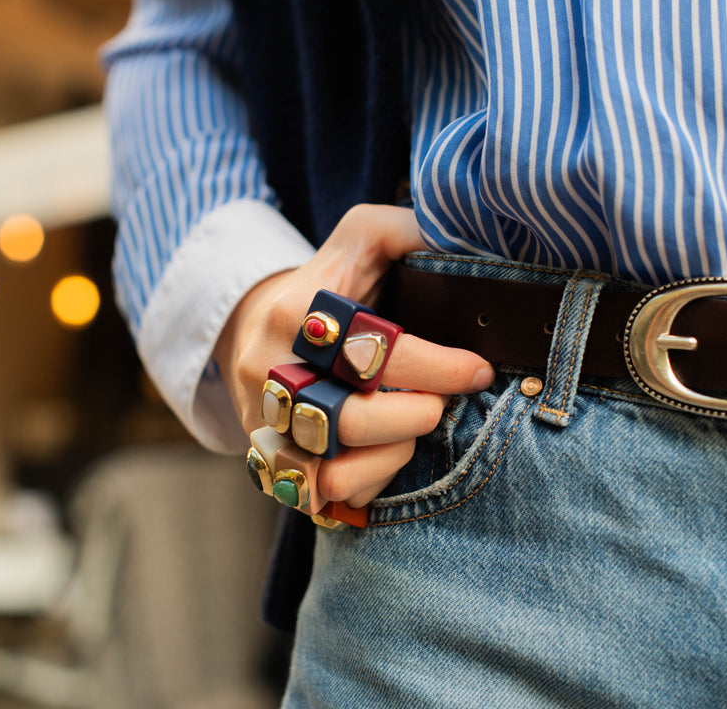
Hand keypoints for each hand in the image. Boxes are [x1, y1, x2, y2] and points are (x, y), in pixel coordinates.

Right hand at [213, 204, 493, 507]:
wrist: (249, 325)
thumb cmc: (323, 282)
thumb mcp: (359, 237)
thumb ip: (410, 230)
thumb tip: (469, 240)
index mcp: (295, 314)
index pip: (374, 350)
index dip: (440, 368)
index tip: (477, 370)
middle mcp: (269, 372)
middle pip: (351, 420)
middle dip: (417, 416)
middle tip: (439, 402)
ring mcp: (264, 421)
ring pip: (332, 471)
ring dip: (391, 455)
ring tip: (409, 427)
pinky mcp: (267, 458)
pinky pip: (321, 495)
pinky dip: (365, 483)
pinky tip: (384, 454)